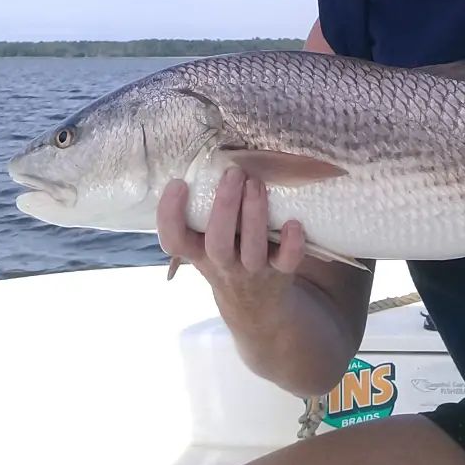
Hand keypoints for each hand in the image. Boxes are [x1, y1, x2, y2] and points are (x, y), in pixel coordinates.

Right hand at [157, 168, 304, 325]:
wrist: (254, 305)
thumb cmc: (227, 256)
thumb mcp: (205, 242)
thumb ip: (203, 212)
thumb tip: (207, 160)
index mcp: (198, 252)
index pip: (174, 240)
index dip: (170, 215)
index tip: (178, 183)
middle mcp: (223, 263)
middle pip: (217, 241)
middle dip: (225, 206)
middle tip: (233, 173)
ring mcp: (253, 269)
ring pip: (252, 248)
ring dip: (254, 215)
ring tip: (256, 183)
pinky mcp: (281, 272)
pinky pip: (288, 262)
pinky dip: (292, 245)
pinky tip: (294, 223)